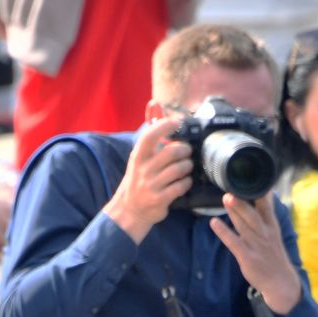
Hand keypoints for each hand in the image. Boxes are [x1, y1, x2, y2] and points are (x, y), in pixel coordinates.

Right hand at [102, 117, 193, 238]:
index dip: (165, 126)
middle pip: (171, 152)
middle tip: (187, 151)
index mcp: (138, 156)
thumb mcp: (139, 158)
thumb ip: (150, 135)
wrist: (129, 210)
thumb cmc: (138, 180)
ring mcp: (151, 185)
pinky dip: (186, 182)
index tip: (178, 121)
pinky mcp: (159, 199)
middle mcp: (143, 169)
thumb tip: (156, 106)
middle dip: (184, 150)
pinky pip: (180, 186)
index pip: (150, 136)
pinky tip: (185, 181)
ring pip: (178, 169)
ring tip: (187, 166)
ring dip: (187, 166)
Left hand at [210, 194, 301, 312]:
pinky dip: (223, 232)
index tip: (252, 178)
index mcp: (271, 226)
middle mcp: (264, 234)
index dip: (260, 193)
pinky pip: (233, 242)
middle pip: (253, 215)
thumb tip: (262, 195)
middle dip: (243, 203)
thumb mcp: (274, 233)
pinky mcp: (247, 256)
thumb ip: (266, 215)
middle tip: (231, 190)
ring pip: (243, 226)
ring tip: (224, 198)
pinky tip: (214, 223)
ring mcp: (255, 245)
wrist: (280, 281)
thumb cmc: (273, 255)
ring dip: (234, 212)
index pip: (267, 207)